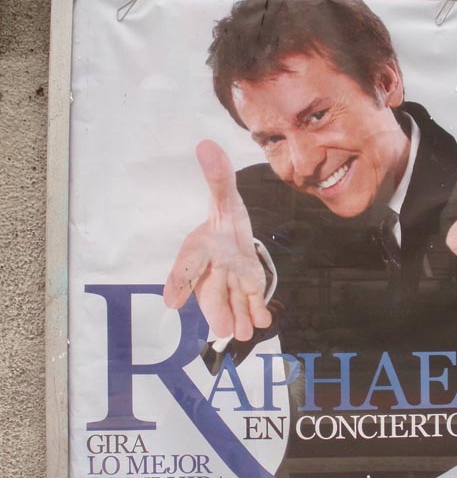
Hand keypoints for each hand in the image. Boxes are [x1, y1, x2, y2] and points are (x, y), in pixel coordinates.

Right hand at [163, 141, 271, 340]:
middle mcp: (213, 270)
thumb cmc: (225, 220)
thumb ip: (218, 176)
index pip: (189, 264)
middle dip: (215, 310)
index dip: (179, 281)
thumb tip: (206, 145)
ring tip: (243, 332)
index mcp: (201, 248)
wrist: (234, 238)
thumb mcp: (224, 196)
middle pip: (211, 293)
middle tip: (221, 328)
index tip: (171, 300)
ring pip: (232, 303)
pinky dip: (257, 312)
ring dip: (238, 317)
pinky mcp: (248, 290)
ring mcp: (230, 283)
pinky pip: (251, 303)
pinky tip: (264, 321)